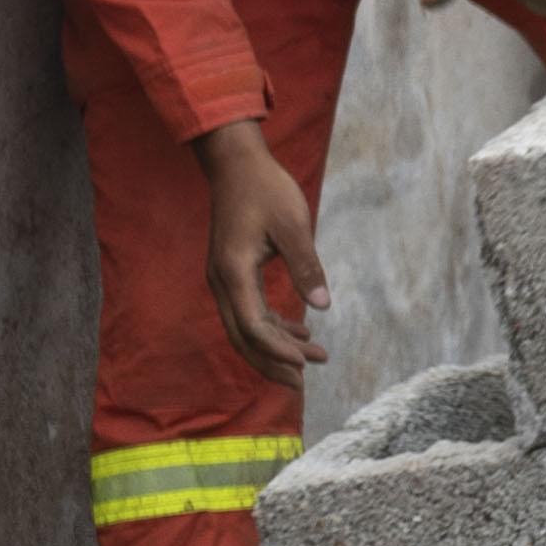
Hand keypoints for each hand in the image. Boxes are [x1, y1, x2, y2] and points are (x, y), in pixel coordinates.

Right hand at [197, 118, 326, 379]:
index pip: (253, 326)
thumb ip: (307, 265)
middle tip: (304, 382)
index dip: (278, 350)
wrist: (237, 163)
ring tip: (312, 359)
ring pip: (245, 327)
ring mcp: (224, 278)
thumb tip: (323, 305)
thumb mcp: (292, 225)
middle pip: (243, 337)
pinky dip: (272, 326)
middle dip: (272, 362)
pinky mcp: (232, 272)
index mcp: (234, 272)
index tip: (306, 363)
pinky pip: (248, 311)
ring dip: (275, 346)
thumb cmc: (266, 189)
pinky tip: (301, 330)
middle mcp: (222, 281)